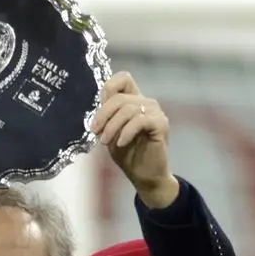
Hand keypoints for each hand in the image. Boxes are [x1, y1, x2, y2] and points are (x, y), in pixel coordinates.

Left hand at [91, 73, 177, 208]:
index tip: (97, 114)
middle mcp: (146, 102)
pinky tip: (121, 143)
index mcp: (134, 100)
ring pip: (128, 109)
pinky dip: (127, 131)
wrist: (145, 177)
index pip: (123, 79)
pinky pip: (140, 120)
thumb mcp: (111, 134)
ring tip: (105, 142)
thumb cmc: (128, 155)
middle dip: (103, 115)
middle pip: (120, 97)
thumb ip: (106, 119)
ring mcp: (155, 112)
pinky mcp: (161, 124)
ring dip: (112, 126)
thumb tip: (93, 110)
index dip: (108, 88)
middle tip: (95, 132)